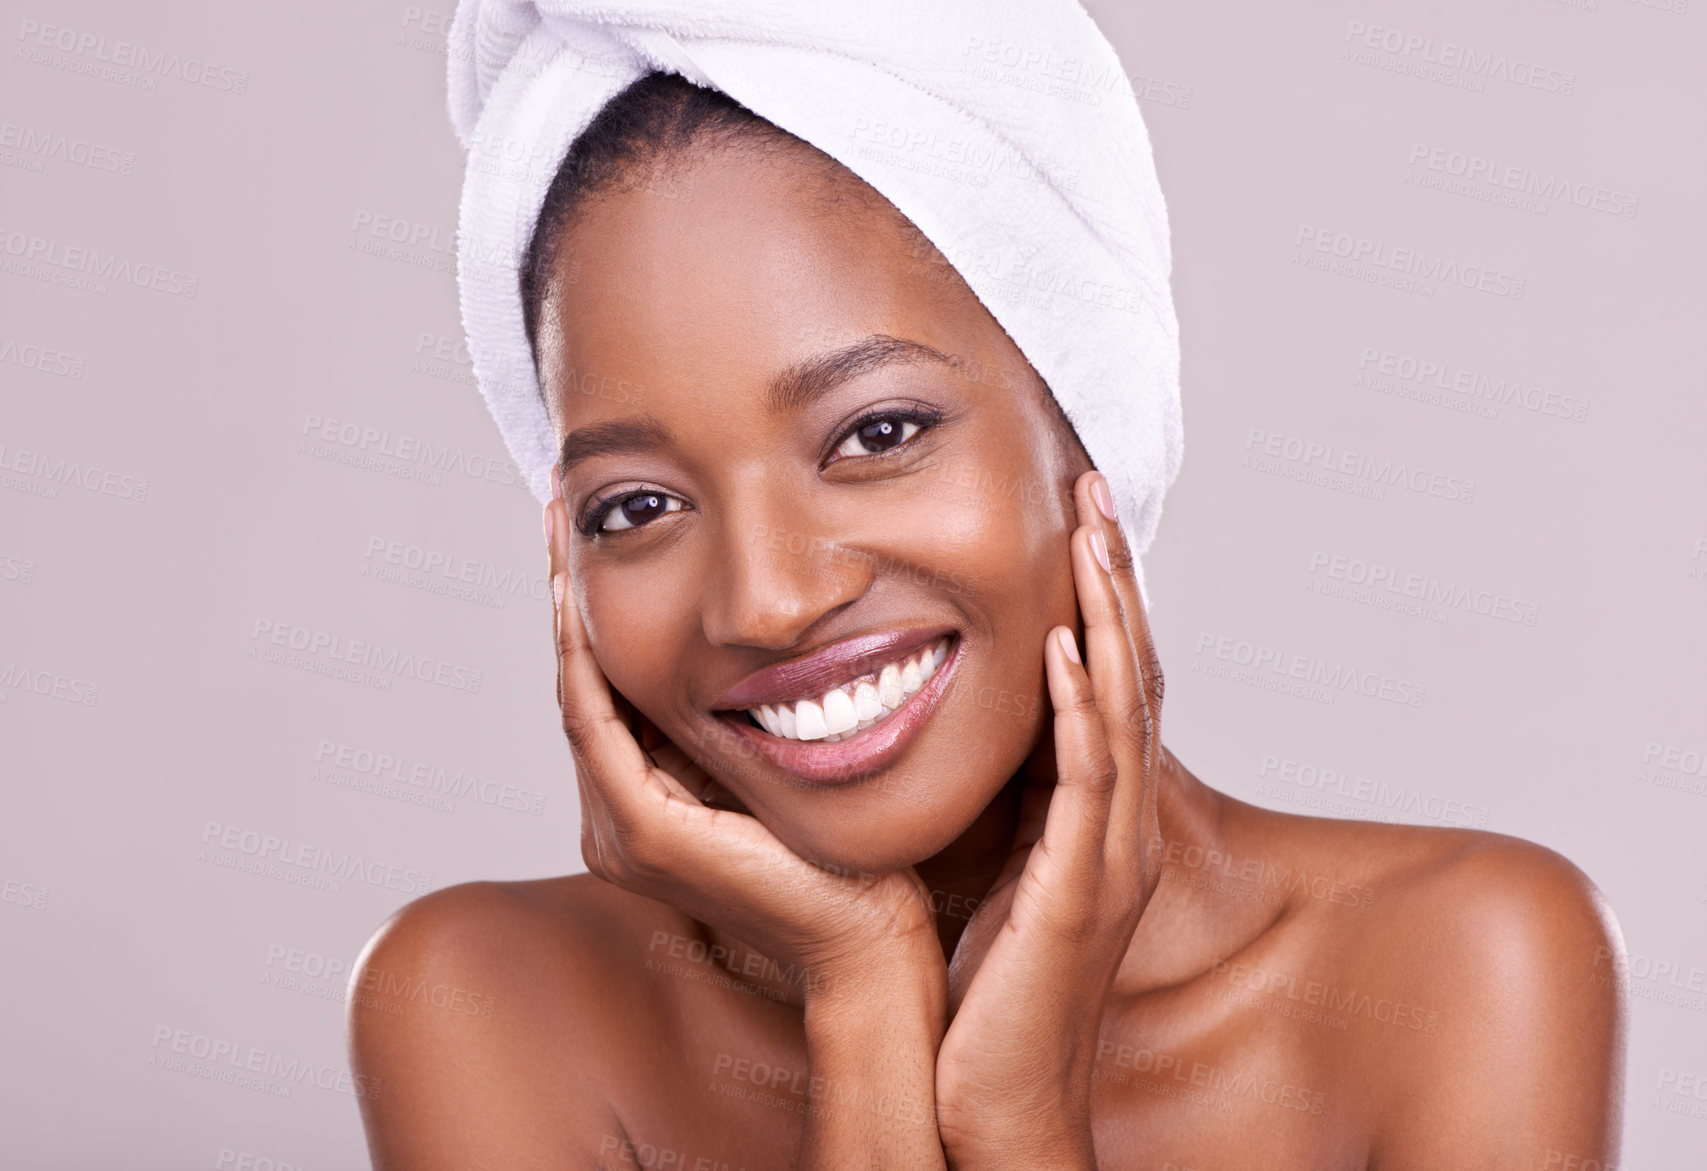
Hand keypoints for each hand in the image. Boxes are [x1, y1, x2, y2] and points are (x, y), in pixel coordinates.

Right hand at [543, 467, 946, 1001]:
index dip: (592, 611)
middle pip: (582, 684)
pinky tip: (581, 591)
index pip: (608, 691)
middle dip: (569, 594)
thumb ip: (749, 722)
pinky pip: (597, 721)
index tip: (594, 532)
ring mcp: (622, 830)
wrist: (870, 945)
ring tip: (564, 527)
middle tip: (564, 508)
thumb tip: (762, 639)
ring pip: (579, 692)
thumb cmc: (849, 862)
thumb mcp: (784, 768)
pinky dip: (586, 653)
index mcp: (647, 809)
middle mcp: (617, 820)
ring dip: (567, 609)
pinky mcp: (646, 833)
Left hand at [934, 469, 1165, 1168]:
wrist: (996, 1102)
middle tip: (1095, 489)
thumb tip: (972, 739)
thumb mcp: (995, 876)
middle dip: (1113, 579)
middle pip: (1130, 676)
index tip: (1079, 519)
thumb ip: (1001, 808)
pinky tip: (1068, 645)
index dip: (1102, 600)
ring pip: (1121, 710)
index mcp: (1096, 821)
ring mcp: (1108, 859)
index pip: (1109, 686)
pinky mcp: (1079, 892)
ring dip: (1108, 616)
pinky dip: (1081, 708)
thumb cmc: (988, 997)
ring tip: (1091, 532)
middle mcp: (1118, 828)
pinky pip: (1087, 782)